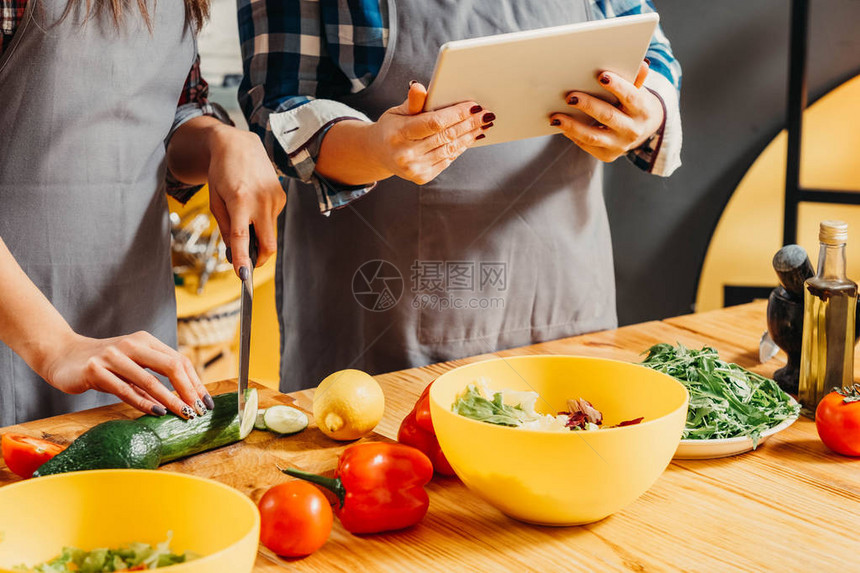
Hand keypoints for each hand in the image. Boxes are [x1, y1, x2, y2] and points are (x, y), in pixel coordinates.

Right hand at [44, 331, 209, 418]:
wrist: (62, 356)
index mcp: (145, 341)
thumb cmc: (103, 364)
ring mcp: (113, 356)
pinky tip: (157, 412)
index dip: (195, 381)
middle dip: (188, 390)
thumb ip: (153, 376)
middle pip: (171, 366)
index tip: (205, 401)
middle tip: (198, 410)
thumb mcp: (131, 364)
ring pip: (150, 380)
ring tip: (184, 414)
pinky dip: (144, 402)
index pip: (179, 360)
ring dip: (170, 399)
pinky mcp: (96, 370)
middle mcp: (132, 345)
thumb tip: (183, 398)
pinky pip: (125, 390)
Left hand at [205, 124, 285, 275]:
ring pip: (270, 233)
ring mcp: (275, 198)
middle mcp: (261, 200)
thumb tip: (235, 250)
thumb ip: (225, 226)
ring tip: (244, 216)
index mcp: (240, 200)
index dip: (243, 259)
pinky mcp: (281, 196)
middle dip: (260, 260)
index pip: (242, 238)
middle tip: (249, 264)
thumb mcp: (215, 200)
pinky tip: (253, 203)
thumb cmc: (221, 173)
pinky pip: (272, 219)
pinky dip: (262, 221)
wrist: (238, 145)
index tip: (243, 276)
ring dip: (259, 235)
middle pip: (269, 244)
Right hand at [368, 83, 493, 184]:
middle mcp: (405, 154)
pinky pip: (447, 159)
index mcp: (398, 134)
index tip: (474, 106)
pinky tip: (470, 137)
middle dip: (469, 124)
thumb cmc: (392, 127)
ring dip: (469, 136)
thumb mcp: (397, 111)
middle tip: (486, 114)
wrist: (378, 153)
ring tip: (482, 125)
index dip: (456, 114)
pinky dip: (461, 147)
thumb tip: (419, 87)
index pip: (434, 123)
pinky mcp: (422, 177)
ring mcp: (414, 168)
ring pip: (450, 149)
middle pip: (446, 136)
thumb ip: (413, 102)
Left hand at [550, 62, 662, 162]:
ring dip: (573, 126)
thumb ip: (636, 79)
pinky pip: (587, 145)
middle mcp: (633, 130)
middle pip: (608, 116)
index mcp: (642, 110)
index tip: (601, 76)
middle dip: (588, 105)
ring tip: (556, 117)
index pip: (630, 96)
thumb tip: (642, 66)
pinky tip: (561, 125)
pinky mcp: (607, 155)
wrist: (640, 130)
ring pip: (593, 136)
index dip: (617, 86)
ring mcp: (620, 145)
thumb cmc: (633, 104)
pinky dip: (572, 135)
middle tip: (570, 97)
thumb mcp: (638, 91)